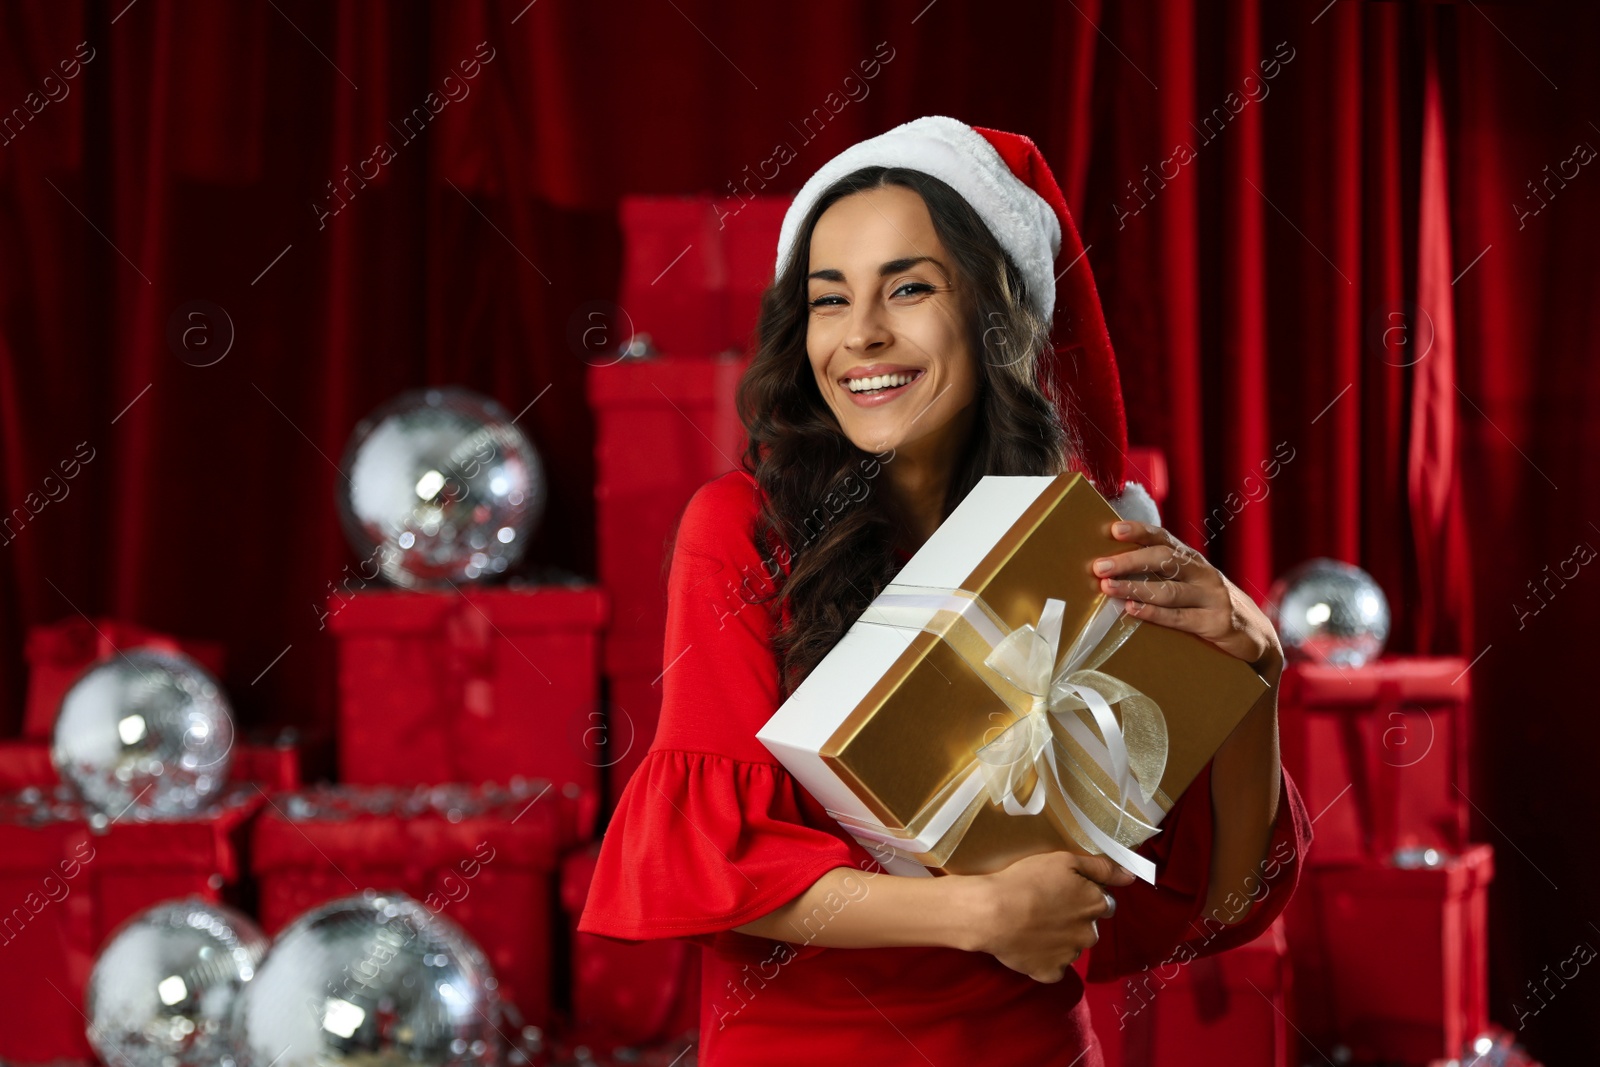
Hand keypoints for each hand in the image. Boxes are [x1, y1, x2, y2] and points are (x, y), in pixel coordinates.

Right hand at [969, 852, 1132, 982]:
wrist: (993, 913)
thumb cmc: (1027, 880)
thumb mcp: (1064, 860)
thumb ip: (1101, 868)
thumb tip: (1131, 877)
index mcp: (1095, 905)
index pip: (1104, 903)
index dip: (1084, 897)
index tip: (1064, 893)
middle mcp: (1089, 934)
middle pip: (1088, 927)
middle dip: (1074, 920)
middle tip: (1046, 908)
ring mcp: (1070, 956)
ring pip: (1071, 947)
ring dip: (1059, 939)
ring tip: (1033, 925)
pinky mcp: (1050, 973)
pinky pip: (1053, 967)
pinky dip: (1044, 958)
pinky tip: (1028, 944)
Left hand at [1092, 521, 1283, 682]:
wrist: (1256, 635)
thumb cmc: (1210, 606)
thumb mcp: (1191, 584)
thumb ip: (1163, 575)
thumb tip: (1115, 570)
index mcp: (1192, 560)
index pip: (1163, 539)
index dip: (1139, 531)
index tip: (1114, 529)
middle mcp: (1202, 573)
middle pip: (1164, 560)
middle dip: (1129, 561)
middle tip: (1099, 566)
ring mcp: (1211, 597)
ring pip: (1168, 589)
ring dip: (1135, 587)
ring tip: (1108, 587)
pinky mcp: (1215, 623)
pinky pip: (1179, 617)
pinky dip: (1154, 613)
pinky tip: (1132, 610)